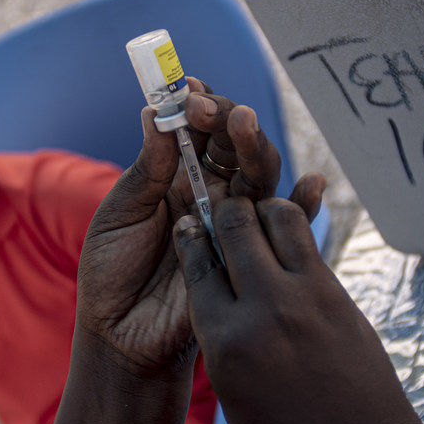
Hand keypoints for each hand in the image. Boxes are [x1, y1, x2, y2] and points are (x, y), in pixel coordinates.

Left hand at [75, 79, 311, 373]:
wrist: (121, 335)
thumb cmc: (112, 271)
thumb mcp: (120, 215)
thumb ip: (146, 170)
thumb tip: (157, 113)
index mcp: (175, 176)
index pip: (197, 130)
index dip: (198, 105)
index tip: (189, 89)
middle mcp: (209, 192)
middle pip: (234, 146)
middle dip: (228, 120)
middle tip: (214, 110)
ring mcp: (232, 222)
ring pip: (259, 177)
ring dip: (256, 148)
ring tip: (244, 127)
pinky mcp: (250, 254)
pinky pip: (283, 226)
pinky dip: (302, 205)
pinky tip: (311, 184)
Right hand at [172, 197, 423, 423]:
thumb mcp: (233, 391)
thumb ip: (221, 335)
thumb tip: (221, 290)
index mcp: (225, 342)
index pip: (198, 266)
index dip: (190, 239)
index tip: (188, 225)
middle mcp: (264, 310)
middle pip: (235, 226)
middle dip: (225, 211)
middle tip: (225, 212)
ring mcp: (307, 297)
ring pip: (279, 217)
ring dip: (264, 210)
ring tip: (260, 222)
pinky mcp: (340, 295)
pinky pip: (310, 244)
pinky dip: (294, 233)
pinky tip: (287, 243)